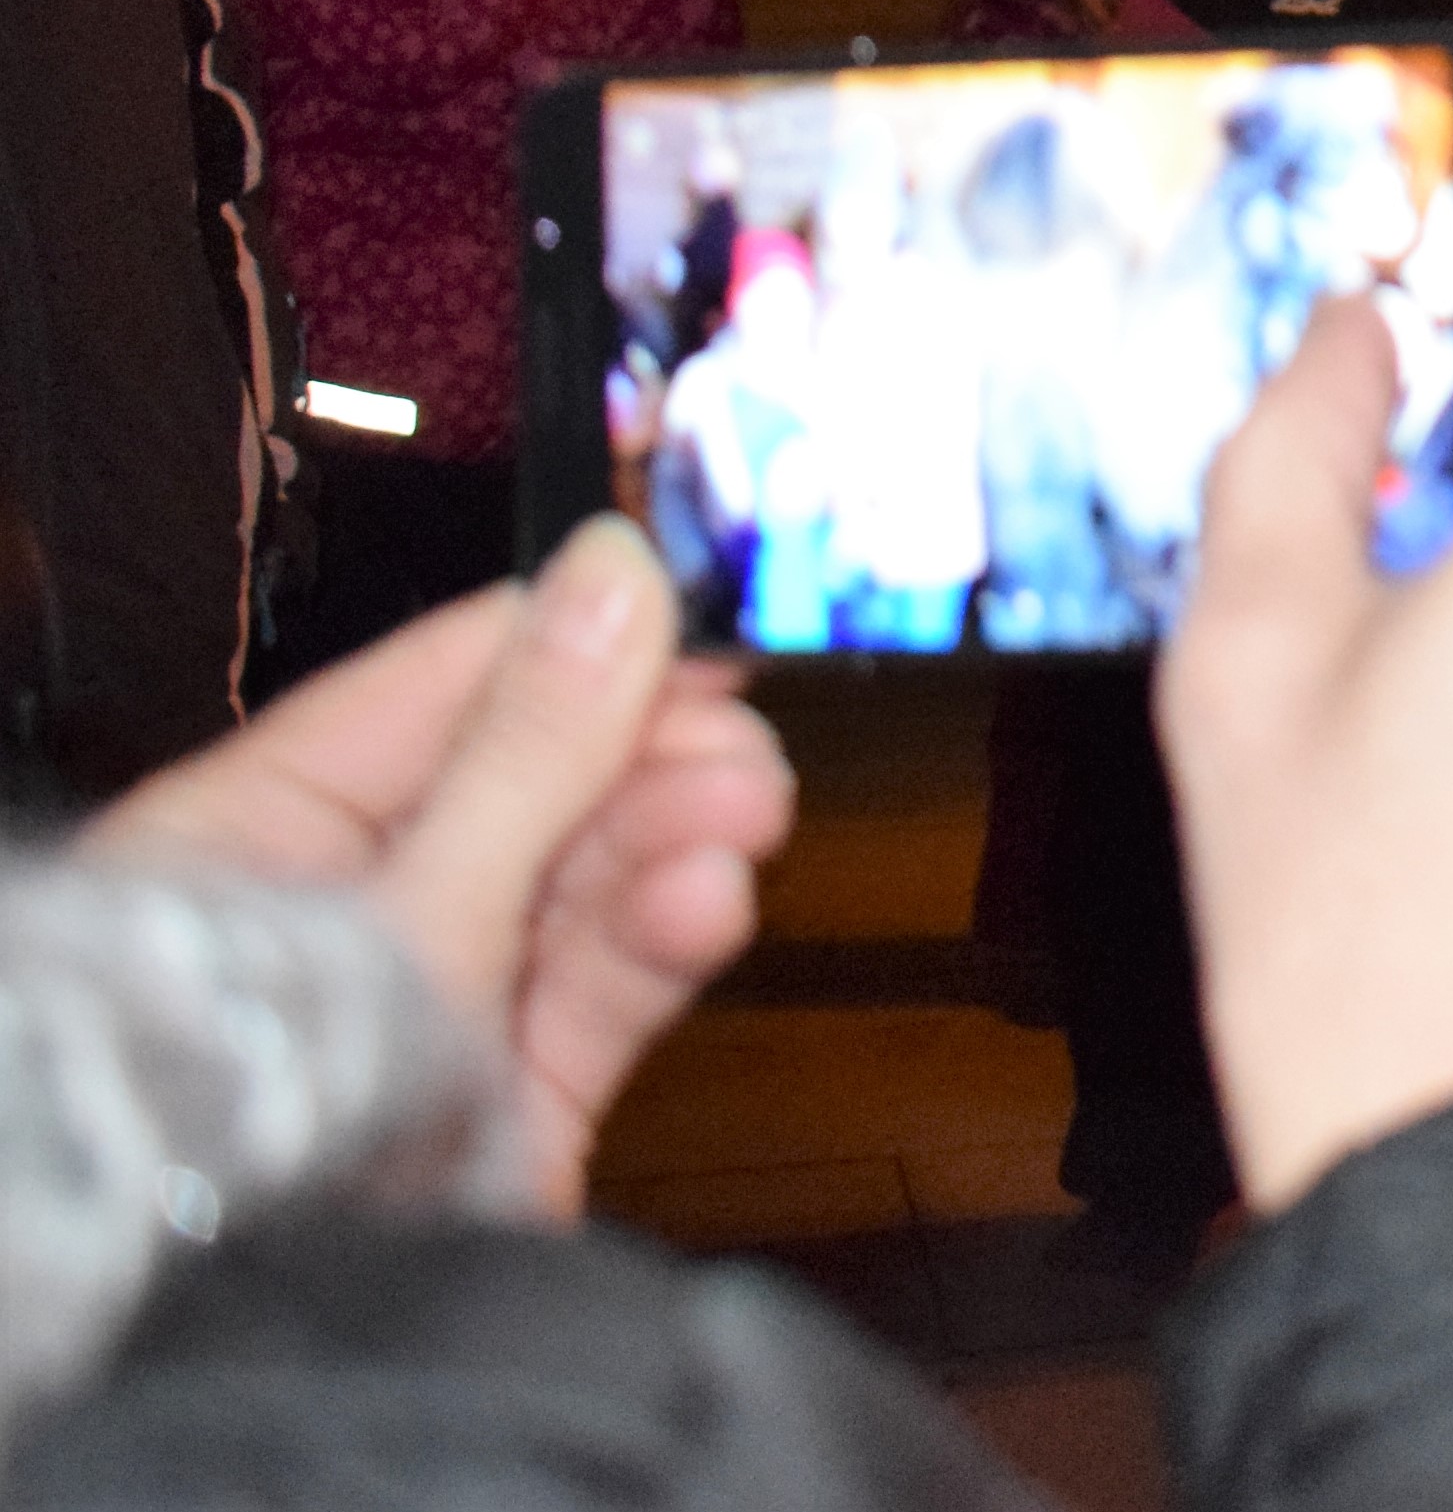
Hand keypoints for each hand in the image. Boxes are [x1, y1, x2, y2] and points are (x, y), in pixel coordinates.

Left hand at [95, 517, 793, 1214]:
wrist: (254, 1336)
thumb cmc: (259, 1111)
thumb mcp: (413, 895)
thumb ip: (531, 743)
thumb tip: (615, 569)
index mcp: (263, 828)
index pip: (443, 687)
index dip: (576, 646)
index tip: (694, 618)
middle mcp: (351, 906)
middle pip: (532, 783)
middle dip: (647, 758)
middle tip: (740, 743)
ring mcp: (436, 1001)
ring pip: (584, 882)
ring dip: (673, 841)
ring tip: (744, 818)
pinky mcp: (511, 1092)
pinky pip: (600, 989)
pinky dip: (662, 938)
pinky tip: (710, 901)